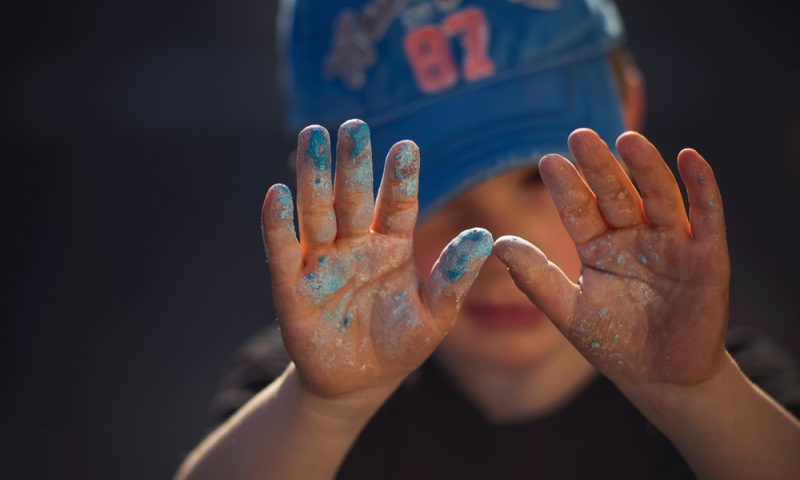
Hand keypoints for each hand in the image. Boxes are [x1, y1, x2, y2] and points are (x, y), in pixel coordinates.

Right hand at [261, 121, 492, 398]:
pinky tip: (277, 194)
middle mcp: (355, 244)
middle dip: (352, 163)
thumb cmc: (401, 344)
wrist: (359, 383)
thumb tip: (485, 237)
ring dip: (313, 177)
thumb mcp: (435, 315)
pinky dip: (278, 225)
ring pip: (316, 213)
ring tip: (312, 137)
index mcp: (391, 245)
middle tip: (352, 126)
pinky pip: (282, 251)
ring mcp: (321, 262)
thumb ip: (453, 277)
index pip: (396, 204)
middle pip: (352, 197)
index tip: (408, 146)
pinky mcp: (291, 287)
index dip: (400, 177)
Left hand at [495, 129, 729, 391]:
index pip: (579, 210)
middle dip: (599, 166)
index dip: (566, 187)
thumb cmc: (612, 343)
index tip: (547, 162)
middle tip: (580, 135)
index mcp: (598, 247)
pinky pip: (706, 216)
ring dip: (645, 168)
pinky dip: (701, 188)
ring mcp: (670, 243)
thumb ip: (536, 278)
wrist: (660, 377)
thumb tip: (497, 242)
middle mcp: (633, 237)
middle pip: (616, 194)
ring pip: (658, 196)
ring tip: (627, 140)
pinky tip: (688, 158)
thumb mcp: (570, 312)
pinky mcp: (707, 256)